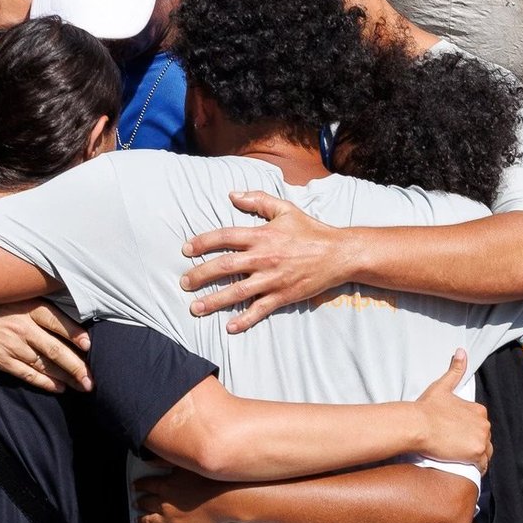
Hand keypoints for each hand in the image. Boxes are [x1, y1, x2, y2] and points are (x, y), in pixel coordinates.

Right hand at [0, 301, 91, 393]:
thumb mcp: (10, 295)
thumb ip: (34, 304)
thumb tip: (61, 316)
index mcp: (27, 307)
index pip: (58, 321)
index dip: (75, 335)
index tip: (89, 345)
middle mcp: (22, 327)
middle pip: (56, 349)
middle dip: (77, 366)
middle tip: (92, 379)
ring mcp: (12, 346)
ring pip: (45, 365)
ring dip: (67, 377)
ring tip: (83, 386)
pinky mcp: (1, 361)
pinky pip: (28, 374)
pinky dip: (45, 382)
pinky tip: (59, 388)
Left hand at [133, 467, 235, 522]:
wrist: (226, 499)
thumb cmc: (208, 479)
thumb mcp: (183, 465)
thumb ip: (164, 461)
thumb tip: (147, 460)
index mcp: (165, 486)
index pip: (145, 485)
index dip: (139, 486)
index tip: (135, 486)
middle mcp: (164, 505)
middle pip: (146, 504)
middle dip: (139, 503)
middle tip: (136, 503)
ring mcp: (172, 521)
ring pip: (150, 522)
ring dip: (141, 521)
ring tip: (138, 521)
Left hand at [180, 191, 356, 331]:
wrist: (338, 253)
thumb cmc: (310, 230)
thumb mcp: (285, 209)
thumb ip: (258, 200)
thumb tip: (232, 194)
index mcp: (262, 235)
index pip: (224, 237)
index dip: (202, 242)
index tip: (186, 250)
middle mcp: (263, 257)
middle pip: (224, 267)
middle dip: (200, 275)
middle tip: (184, 282)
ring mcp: (273, 279)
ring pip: (237, 292)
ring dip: (214, 301)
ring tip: (195, 308)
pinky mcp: (283, 295)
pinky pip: (260, 310)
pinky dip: (244, 319)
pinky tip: (230, 327)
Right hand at [415, 350, 490, 469]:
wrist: (418, 424)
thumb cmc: (427, 407)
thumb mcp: (442, 386)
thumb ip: (455, 370)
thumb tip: (461, 350)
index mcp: (478, 410)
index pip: (479, 425)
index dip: (468, 431)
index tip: (456, 435)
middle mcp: (484, 424)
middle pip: (483, 439)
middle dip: (473, 443)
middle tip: (456, 448)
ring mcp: (481, 439)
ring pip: (485, 452)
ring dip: (476, 455)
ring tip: (461, 458)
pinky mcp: (476, 452)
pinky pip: (482, 464)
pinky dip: (477, 467)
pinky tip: (467, 467)